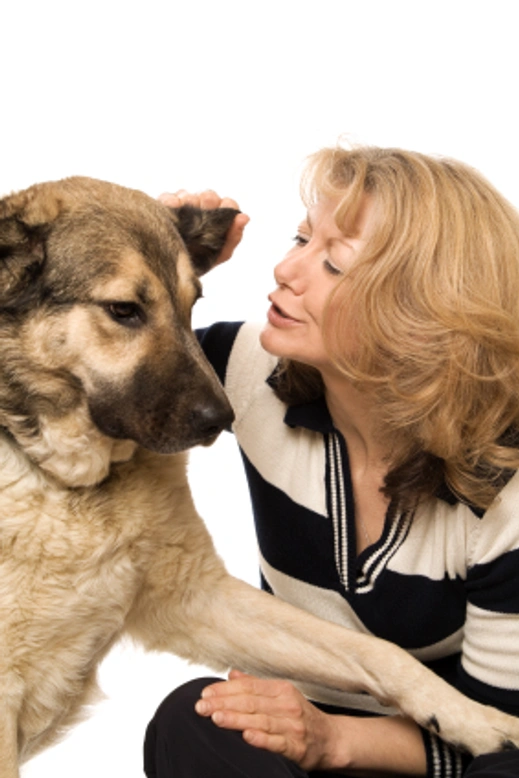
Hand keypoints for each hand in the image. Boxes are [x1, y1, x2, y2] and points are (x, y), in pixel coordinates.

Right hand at [159, 189, 248, 264]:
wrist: (174, 272)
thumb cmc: (201, 261)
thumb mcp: (220, 253)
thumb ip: (234, 236)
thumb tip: (245, 217)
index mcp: (219, 218)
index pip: (228, 204)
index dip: (227, 206)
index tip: (224, 211)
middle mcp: (203, 209)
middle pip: (209, 196)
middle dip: (208, 202)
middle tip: (204, 212)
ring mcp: (184, 206)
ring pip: (189, 195)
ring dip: (189, 203)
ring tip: (187, 219)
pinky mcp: (165, 207)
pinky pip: (169, 198)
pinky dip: (172, 202)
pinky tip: (174, 209)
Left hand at [194, 670, 342, 770]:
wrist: (330, 740)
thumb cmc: (302, 716)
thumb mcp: (280, 695)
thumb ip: (255, 685)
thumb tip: (232, 674)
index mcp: (280, 690)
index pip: (248, 686)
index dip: (225, 689)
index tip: (205, 693)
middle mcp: (286, 705)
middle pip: (250, 702)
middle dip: (223, 703)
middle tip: (202, 706)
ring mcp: (292, 726)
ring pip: (260, 720)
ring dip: (237, 719)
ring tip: (217, 718)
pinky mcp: (297, 747)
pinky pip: (277, 743)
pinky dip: (262, 739)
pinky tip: (247, 736)